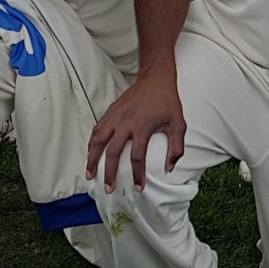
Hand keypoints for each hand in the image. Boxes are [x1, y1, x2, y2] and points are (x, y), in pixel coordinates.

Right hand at [87, 70, 183, 191]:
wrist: (155, 79)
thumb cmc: (167, 102)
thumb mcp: (178, 124)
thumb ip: (176, 148)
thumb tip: (169, 168)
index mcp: (143, 127)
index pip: (137, 157)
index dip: (137, 175)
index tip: (138, 188)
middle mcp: (125, 123)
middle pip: (113, 153)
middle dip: (109, 173)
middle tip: (109, 188)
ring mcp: (115, 117)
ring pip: (98, 141)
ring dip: (92, 159)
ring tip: (89, 174)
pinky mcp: (109, 112)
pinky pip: (96, 130)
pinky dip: (91, 144)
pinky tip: (90, 154)